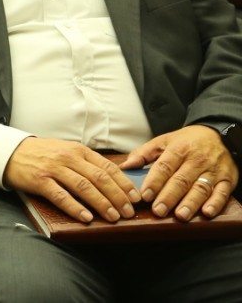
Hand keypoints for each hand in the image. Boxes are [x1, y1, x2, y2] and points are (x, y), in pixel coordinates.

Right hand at [4, 137, 139, 223]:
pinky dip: (75, 207)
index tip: (135, 198)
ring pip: (84, 187)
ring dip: (101, 204)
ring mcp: (54, 169)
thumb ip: (87, 162)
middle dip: (118, 197)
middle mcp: (68, 158)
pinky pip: (61, 196)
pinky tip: (86, 217)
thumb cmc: (42, 154)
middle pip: (99, 179)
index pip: (108, 167)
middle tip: (128, 212)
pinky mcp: (40, 181)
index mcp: (78, 150)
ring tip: (113, 217)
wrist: (11, 151)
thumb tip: (113, 180)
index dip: (124, 184)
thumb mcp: (66, 150)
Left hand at [123, 125, 237, 220]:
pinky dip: (215, 203)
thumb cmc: (187, 141)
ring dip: (190, 203)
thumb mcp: (164, 141)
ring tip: (180, 215)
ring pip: (201, 188)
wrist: (219, 135)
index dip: (154, 181)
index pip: (164, 166)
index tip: (145, 195)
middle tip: (158, 211)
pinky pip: (222, 192)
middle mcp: (196, 160)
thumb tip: (125, 166)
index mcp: (178, 149)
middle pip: (181, 180)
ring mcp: (213, 170)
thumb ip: (144, 154)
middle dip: (169, 197)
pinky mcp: (227, 179)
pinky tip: (207, 213)